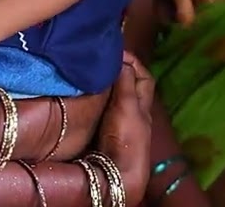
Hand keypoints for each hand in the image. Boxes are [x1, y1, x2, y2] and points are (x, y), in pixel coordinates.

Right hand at [96, 53, 155, 205]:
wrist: (115, 172)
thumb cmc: (126, 138)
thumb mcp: (127, 105)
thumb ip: (125, 81)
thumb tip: (120, 58)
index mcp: (143, 103)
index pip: (143, 75)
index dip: (132, 61)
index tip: (114, 51)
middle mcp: (132, 110)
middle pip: (128, 84)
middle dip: (115, 70)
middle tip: (96, 59)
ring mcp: (118, 120)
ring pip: (113, 94)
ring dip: (102, 83)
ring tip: (86, 72)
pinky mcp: (103, 128)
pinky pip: (100, 105)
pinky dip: (93, 96)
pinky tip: (81, 92)